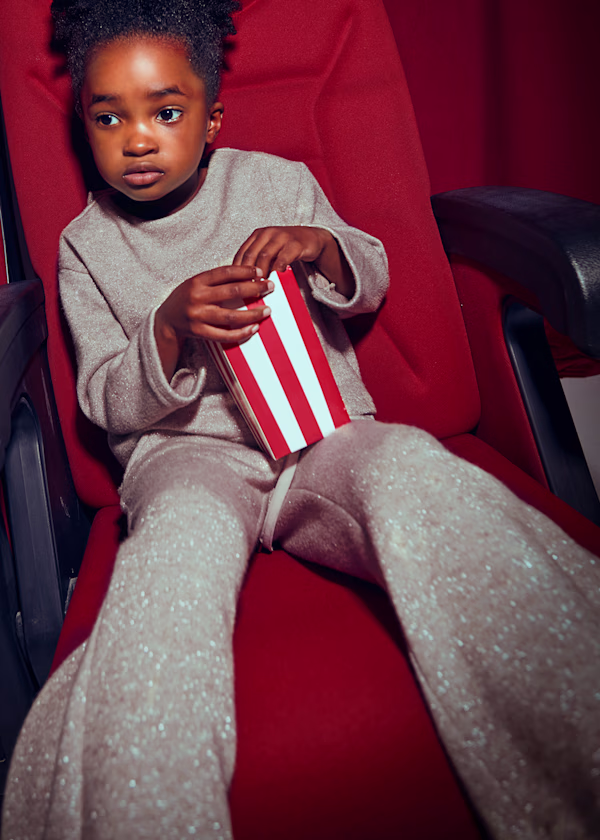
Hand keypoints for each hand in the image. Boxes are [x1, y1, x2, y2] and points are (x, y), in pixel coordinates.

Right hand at [154, 264, 272, 379]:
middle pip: (232, 292)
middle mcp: (197, 298)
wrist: (167, 320)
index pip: (225, 272)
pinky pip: (225, 335)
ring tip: (267, 310)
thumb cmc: (187, 298)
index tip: (260, 271)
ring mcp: (198, 316)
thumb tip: (248, 275)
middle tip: (270, 287)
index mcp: (197, 281)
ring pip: (231, 316)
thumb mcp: (197, 283)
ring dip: (252, 313)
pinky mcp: (200, 332)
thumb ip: (217, 280)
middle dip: (255, 288)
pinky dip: (241, 333)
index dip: (245, 271)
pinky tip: (254, 328)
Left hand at [233, 226, 354, 298]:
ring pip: (265, 255)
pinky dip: (278, 268)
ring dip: (261, 272)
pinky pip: (283, 257)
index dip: (237, 269)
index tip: (235, 285)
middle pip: (251, 254)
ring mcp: (281, 237)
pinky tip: (276, 278)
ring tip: (259, 285)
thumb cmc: (287, 248)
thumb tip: (243, 282)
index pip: (242, 253)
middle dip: (247, 273)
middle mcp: (267, 233)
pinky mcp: (295, 243)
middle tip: (246, 289)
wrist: (311, 239)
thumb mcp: (269, 251)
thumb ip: (257, 261)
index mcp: (257, 235)